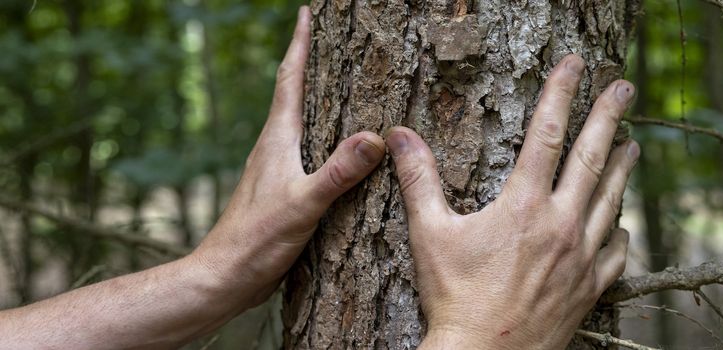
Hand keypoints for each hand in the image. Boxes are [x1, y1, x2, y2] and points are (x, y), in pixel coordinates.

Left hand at [189, 6, 384, 305]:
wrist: (224, 277)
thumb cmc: (256, 240)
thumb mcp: (303, 204)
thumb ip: (337, 172)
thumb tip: (374, 137)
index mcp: (277, 140)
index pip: (290, 80)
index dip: (299, 45)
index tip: (306, 13)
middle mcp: (273, 148)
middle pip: (293, 93)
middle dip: (309, 63)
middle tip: (325, 39)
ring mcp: (274, 169)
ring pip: (297, 122)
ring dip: (313, 98)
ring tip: (337, 86)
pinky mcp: (280, 191)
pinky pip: (304, 150)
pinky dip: (320, 136)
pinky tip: (333, 150)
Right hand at [390, 55, 639, 348]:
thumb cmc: (454, 297)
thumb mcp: (430, 234)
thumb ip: (419, 180)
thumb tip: (400, 136)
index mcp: (524, 205)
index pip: (546, 133)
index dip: (560, 93)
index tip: (574, 65)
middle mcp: (560, 224)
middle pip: (592, 157)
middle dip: (609, 116)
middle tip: (624, 87)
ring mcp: (580, 257)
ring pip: (610, 200)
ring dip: (622, 168)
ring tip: (634, 144)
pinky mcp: (590, 288)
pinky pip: (615, 252)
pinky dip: (618, 231)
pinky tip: (619, 223)